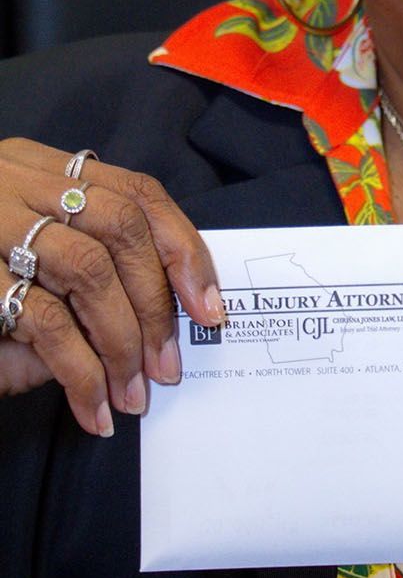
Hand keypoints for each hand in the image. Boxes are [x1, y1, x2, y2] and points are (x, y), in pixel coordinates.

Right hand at [0, 141, 223, 435]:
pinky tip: (93, 410)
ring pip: (88, 270)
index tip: (208, 306)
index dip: (183, 246)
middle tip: (170, 364)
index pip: (135, 191)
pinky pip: (45, 322)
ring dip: (123, 340)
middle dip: (158, 300)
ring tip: (133, 394)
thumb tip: (161, 316)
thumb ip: (83, 268)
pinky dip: (81, 373)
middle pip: (120, 226)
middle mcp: (12, 182)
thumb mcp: (23, 261)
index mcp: (36, 168)